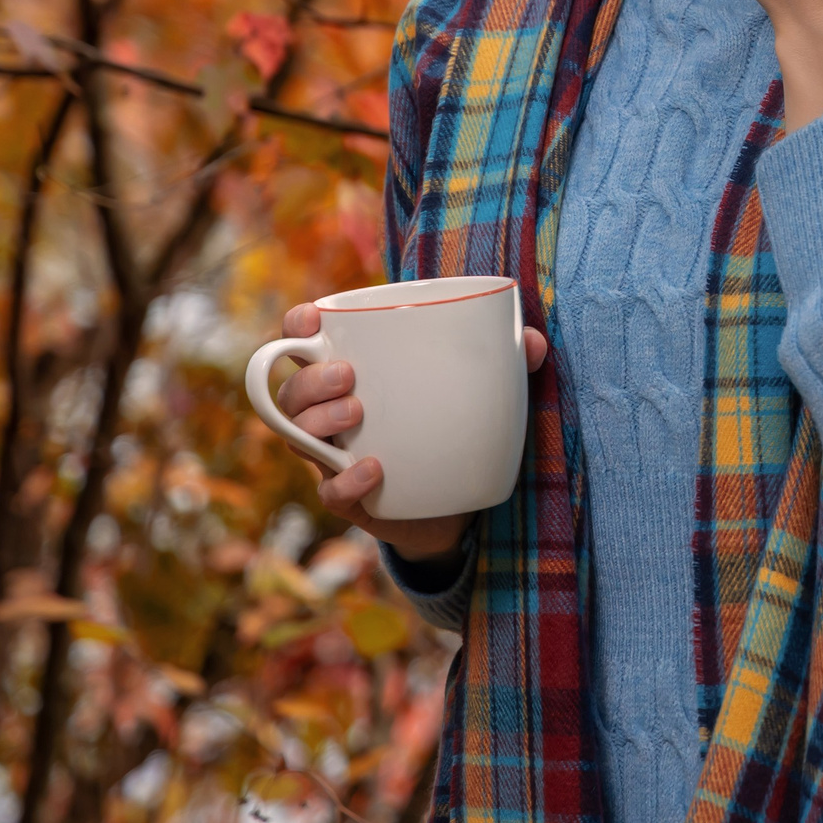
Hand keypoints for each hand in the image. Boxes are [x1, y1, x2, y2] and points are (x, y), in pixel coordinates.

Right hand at [274, 300, 548, 564]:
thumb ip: (505, 364)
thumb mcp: (479, 391)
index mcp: (353, 375)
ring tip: (355, 414)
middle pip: (290, 391)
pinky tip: (373, 468)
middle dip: (308, 379)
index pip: (304, 344)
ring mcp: (335, 459)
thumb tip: (532, 341)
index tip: (311, 318)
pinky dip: (345, 480)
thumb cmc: (453, 425)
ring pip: (297, 437)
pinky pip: (330, 493)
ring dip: (319, 421)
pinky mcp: (351, 500)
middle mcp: (331, 415)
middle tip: (348, 375)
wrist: (455, 503)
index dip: (296, 327)